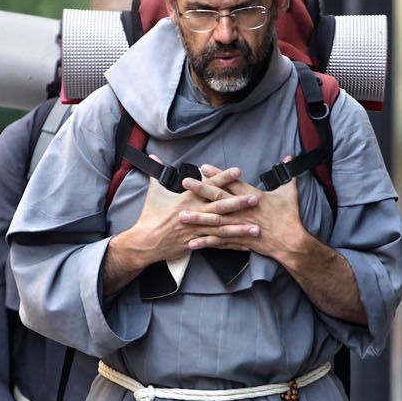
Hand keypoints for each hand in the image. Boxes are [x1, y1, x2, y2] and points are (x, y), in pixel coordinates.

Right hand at [104, 164, 256, 287]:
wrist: (145, 242)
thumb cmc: (149, 216)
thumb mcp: (153, 192)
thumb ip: (157, 173)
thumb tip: (153, 155)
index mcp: (186, 199)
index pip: (208, 186)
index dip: (223, 178)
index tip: (238, 171)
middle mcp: (194, 214)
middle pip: (220, 207)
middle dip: (239, 203)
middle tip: (255, 198)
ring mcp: (196, 230)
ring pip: (222, 228)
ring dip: (240, 228)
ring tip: (257, 227)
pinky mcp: (196, 243)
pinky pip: (217, 244)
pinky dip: (231, 245)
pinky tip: (245, 245)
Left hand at [176, 159, 308, 262]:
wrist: (291, 241)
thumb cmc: (290, 216)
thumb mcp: (289, 192)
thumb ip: (287, 174)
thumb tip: (289, 157)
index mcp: (253, 197)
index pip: (232, 183)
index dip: (218, 174)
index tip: (204, 167)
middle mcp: (243, 210)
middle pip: (219, 198)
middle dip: (201, 190)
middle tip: (186, 182)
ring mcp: (239, 226)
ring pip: (215, 221)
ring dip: (198, 218)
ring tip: (181, 215)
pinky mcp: (239, 240)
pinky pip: (219, 241)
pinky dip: (206, 242)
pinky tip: (192, 242)